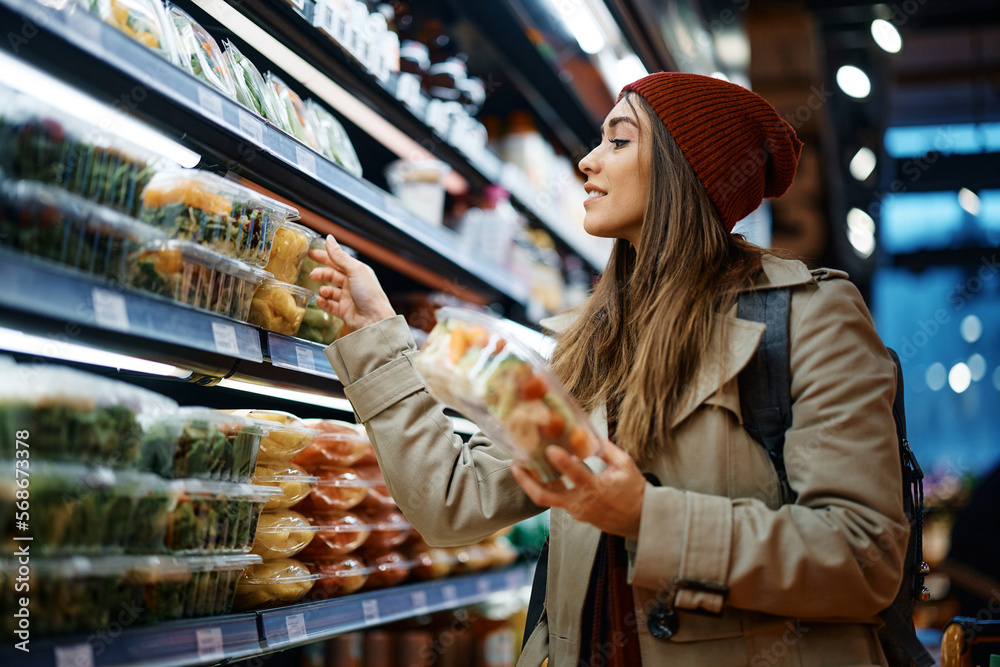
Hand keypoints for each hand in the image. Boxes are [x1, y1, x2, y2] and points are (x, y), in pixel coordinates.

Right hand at [308, 235, 395, 330]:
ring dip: (323, 289)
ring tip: (322, 291)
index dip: (324, 256)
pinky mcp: (344, 311)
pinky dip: (323, 302)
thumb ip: (339, 256)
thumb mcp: (354, 270)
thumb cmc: (369, 294)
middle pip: (332, 275)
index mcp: (358, 271)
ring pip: (329, 290)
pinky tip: (321, 300)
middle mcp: (353, 283)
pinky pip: (329, 305)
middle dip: (321, 274)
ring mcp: (348, 298)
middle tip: (312, 275)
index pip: (338, 260)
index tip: (310, 253)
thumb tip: (329, 239)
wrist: (374, 320)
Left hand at [510, 440, 645, 540]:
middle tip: (515, 465)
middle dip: (527, 481)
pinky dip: (548, 486)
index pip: (576, 475)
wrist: (639, 521)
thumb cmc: (634, 491)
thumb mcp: (624, 465)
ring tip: (521, 466)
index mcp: (597, 489)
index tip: (549, 449)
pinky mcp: (575, 514)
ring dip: (533, 483)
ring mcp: (576, 511)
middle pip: (546, 496)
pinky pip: (557, 500)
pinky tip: (541, 473)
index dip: (562, 462)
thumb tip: (589, 434)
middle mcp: (582, 502)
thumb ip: (606, 449)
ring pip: (547, 499)